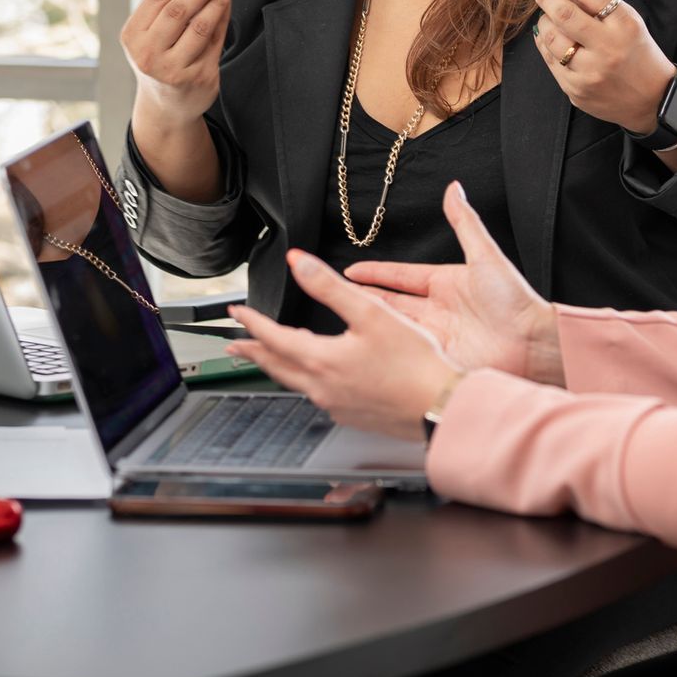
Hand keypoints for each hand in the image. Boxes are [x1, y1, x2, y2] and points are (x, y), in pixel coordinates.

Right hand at [120, 0, 233, 126]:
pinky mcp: (199, 78)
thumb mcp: (152, 36)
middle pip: (178, 10)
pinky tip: (227, 4)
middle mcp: (149, 55)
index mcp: (132, 37)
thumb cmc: (160, 60)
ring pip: (200, 25)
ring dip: (216, 1)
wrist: (166, 108)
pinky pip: (215, 41)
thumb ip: (169, 8)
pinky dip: (223, 18)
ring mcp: (174, 69)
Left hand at [225, 252, 462, 442]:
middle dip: (253, 350)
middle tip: (235, 343)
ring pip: (294, 381)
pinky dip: (305, 378)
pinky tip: (316, 374)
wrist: (440, 408)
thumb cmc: (414, 364)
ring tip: (270, 355)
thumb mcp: (371, 313)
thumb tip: (298, 262)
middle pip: (275, 365)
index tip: (237, 312)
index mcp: (321, 361)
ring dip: (277, 365)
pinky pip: (317, 394)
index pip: (273, 338)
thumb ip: (330, 286)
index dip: (252, 322)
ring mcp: (335, 405)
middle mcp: (321, 388)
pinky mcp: (351, 414)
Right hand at [346, 182, 562, 384]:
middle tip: (333, 293)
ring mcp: (436, 335)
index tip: (349, 270)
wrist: (533, 344)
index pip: (400, 276)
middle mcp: (437, 309)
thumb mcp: (484, 256)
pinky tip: (364, 349)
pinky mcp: (438, 358)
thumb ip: (464, 222)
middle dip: (363, 298)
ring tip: (340, 320)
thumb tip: (453, 188)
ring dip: (369, 323)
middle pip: (391, 302)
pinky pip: (407, 352)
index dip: (375, 273)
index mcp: (445, 283)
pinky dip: (386, 350)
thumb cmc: (514, 300)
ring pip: (393, 326)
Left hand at [533, 0, 675, 135]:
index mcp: (625, 25)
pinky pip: (550, 61)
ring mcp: (590, 72)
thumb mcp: (631, 22)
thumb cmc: (638, 53)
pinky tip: (548, 38)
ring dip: (544, 22)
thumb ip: (602, 5)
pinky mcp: (576, 90)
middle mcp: (608, 48)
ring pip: (551, 38)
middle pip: (565, 14)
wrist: (653, 99)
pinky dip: (545, 44)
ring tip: (548, 18)